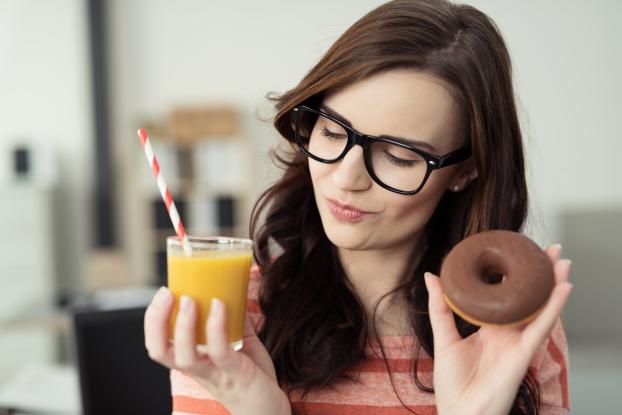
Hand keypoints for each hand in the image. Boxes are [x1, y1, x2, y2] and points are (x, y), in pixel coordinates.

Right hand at [144, 287, 290, 414]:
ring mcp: (215, 374)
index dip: (153, 320)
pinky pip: (219, 353)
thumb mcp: (241, 342)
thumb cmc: (253, 376)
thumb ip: (235, 318)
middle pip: (160, 352)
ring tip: (190, 299)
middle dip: (156, 321)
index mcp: (194, 360)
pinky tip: (220, 305)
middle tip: (167, 293)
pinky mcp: (235, 375)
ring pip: (184, 357)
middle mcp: (198, 370)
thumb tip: (234, 286)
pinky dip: (216, 328)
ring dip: (183, 326)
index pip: (159, 345)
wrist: (271, 409)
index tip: (163, 292)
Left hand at [423, 244, 572, 414]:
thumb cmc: (452, 383)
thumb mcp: (444, 337)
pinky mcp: (523, 353)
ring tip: (561, 260)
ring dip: (553, 284)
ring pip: (541, 308)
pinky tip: (563, 288)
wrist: (459, 413)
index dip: (515, 275)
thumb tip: (431, 275)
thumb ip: (440, 307)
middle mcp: (507, 332)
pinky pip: (541, 327)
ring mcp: (518, 342)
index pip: (506, 295)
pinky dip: (553, 307)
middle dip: (541, 274)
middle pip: (529, 298)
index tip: (518, 251)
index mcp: (490, 327)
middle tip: (549, 249)